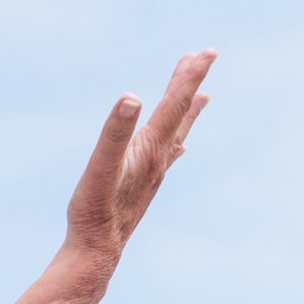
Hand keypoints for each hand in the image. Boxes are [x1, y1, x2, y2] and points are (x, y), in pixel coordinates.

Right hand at [62, 49, 214, 269]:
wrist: (97, 251)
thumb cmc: (96, 209)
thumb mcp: (101, 166)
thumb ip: (115, 132)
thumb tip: (130, 98)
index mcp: (151, 148)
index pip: (175, 104)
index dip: (191, 77)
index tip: (208, 52)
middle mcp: (159, 158)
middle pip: (179, 113)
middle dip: (191, 83)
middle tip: (206, 55)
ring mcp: (155, 171)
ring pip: (177, 132)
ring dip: (187, 109)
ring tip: (203, 94)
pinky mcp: (146, 183)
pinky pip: (168, 153)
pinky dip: (176, 139)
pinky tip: (180, 146)